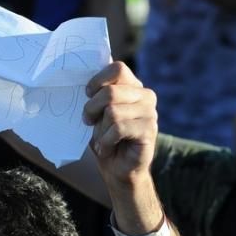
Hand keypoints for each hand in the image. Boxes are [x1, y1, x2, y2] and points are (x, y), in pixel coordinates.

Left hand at [82, 62, 157, 188]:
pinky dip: (107, 140)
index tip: (87, 94)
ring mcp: (150, 112)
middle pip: (111, 92)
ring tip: (103, 138)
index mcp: (132, 85)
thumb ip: (96, 91)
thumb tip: (85, 66)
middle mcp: (145, 95)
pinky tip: (108, 146)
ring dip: (100, 129)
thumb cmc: (104, 136)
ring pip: (113, 112)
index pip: (117, 68)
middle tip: (89, 121)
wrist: (117, 168)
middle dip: (92, 108)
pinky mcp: (150, 130)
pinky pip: (119, 128)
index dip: (97, 80)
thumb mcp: (96, 111)